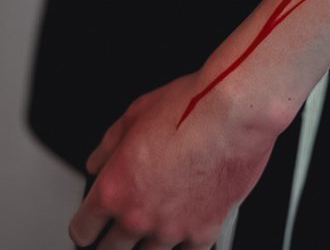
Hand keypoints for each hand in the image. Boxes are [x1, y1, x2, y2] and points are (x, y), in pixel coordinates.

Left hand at [67, 69, 283, 248]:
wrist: (234, 112)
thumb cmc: (189, 107)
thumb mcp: (134, 114)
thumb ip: (108, 146)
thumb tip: (98, 162)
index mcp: (115, 190)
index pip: (82, 230)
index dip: (84, 226)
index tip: (90, 225)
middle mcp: (139, 216)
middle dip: (110, 241)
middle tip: (116, 232)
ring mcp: (172, 229)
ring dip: (144, 245)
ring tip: (150, 231)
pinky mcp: (204, 230)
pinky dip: (182, 244)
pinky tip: (182, 232)